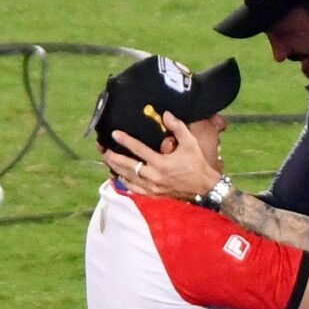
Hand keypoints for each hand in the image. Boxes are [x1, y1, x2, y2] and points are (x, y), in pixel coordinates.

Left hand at [101, 112, 219, 199]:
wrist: (204, 187)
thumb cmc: (196, 164)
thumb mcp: (190, 143)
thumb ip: (178, 127)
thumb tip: (166, 114)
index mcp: (161, 163)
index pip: (139, 150)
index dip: (126, 140)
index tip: (115, 133)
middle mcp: (154, 176)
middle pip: (128, 166)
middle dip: (114, 157)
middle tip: (104, 150)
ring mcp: (152, 187)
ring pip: (128, 178)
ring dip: (116, 169)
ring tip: (108, 161)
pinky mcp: (153, 194)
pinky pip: (134, 189)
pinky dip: (125, 182)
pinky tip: (119, 176)